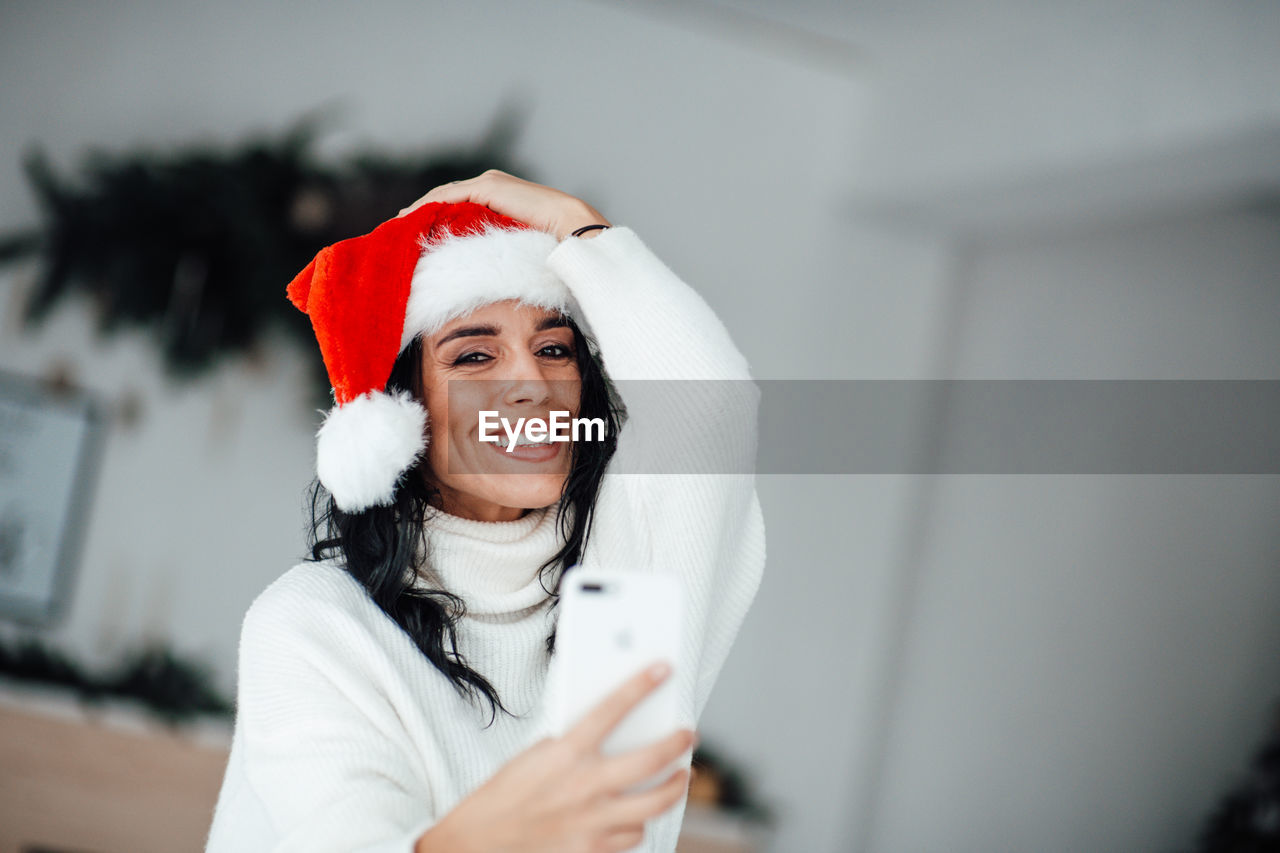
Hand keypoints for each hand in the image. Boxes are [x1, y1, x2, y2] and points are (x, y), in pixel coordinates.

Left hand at [398, 169, 611, 240]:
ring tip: (395, 229)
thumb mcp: (515, 253)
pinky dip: (426, 207)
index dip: (432, 222)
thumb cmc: (554, 250)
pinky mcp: (488, 187)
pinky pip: (447, 196)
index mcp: (499, 201)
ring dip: (417, 212)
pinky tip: (408, 220)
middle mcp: (491, 187)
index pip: (457, 209)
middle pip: (444, 201)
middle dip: (419, 217)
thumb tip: (477, 281)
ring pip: (441, 198)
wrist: (575, 231)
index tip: (412, 241)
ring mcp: (489, 184)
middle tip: (394, 236)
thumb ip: (496, 256)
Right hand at [415, 662, 694, 852]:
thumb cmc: (503, 797)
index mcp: (565, 753)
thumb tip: (609, 734)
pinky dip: (638, 822)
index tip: (662, 670)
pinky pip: (634, 834)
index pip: (613, 708)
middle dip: (678, 743)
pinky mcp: (594, 850)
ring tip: (680, 776)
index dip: (641, 685)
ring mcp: (594, 821)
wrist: (477, 845)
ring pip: (656, 803)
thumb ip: (572, 745)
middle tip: (688, 734)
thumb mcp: (534, 756)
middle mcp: (585, 786)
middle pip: (652, 760)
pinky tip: (637, 813)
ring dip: (674, 787)